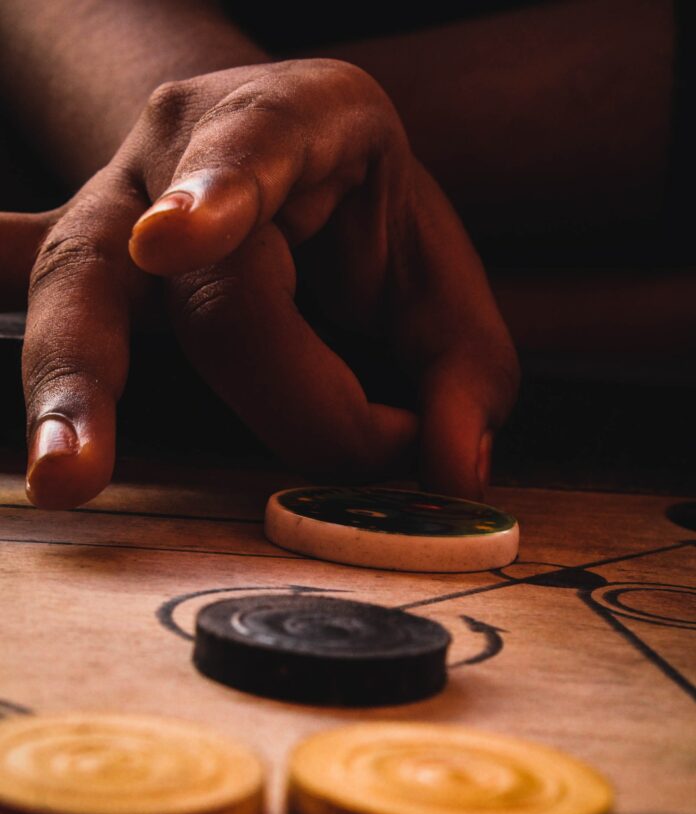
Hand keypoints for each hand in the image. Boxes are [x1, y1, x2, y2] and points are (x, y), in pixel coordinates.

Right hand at [0, 59, 517, 508]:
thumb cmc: (376, 236)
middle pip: (168, 265)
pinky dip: (45, 362)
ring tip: (62, 479)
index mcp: (305, 117)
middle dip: (161, 364)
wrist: (303, 175)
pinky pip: (33, 290)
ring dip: (68, 387)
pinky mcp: (92, 259)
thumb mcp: (441, 286)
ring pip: (75, 284)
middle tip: (93, 469)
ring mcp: (126, 201)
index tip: (177, 242)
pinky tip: (29, 427)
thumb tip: (451, 473)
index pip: (259, 143)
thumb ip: (465, 375)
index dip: (222, 190)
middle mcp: (192, 144)